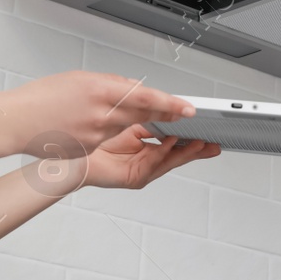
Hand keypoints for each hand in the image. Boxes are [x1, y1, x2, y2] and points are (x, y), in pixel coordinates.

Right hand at [3, 71, 193, 156]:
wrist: (14, 122)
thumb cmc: (41, 98)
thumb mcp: (80, 79)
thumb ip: (111, 84)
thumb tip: (133, 88)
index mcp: (99, 91)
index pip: (145, 98)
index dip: (170, 104)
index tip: (189, 109)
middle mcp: (100, 115)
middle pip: (141, 117)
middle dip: (163, 116)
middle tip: (183, 117)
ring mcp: (94, 136)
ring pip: (123, 129)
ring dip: (126, 123)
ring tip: (106, 114)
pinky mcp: (88, 150)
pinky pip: (106, 141)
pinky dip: (104, 134)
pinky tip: (87, 127)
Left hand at [64, 124, 220, 190]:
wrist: (67, 149)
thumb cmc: (90, 133)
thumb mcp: (127, 115)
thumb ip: (147, 111)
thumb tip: (167, 102)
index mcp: (144, 139)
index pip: (172, 136)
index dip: (189, 132)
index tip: (206, 126)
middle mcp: (144, 154)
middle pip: (176, 151)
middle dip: (197, 147)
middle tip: (213, 141)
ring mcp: (140, 167)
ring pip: (169, 160)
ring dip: (187, 152)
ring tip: (201, 144)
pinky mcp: (134, 177)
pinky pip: (154, 165)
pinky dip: (165, 154)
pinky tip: (173, 144)